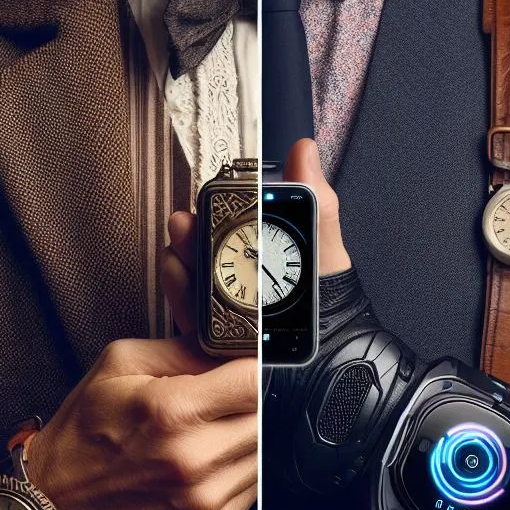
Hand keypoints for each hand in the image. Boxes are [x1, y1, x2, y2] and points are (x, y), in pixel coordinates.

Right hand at [27, 335, 256, 509]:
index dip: (253, 366)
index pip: (255, 379)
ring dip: (247, 436)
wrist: (52, 507)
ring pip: (265, 453)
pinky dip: (238, 470)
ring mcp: (204, 501)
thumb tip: (228, 343)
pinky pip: (253, 488)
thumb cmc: (81, 434)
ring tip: (208, 431)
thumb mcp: (120, 366)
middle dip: (251, 401)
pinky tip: (206, 460)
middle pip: (267, 415)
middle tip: (222, 398)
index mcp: (171, 412)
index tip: (242, 365)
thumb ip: (182, 348)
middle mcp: (193, 460)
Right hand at [161, 139, 350, 334]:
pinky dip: (179, 294)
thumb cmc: (331, 306)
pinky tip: (178, 277)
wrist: (332, 357)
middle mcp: (238, 277)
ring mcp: (223, 306)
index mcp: (263, 253)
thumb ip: (318, 204)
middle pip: (202, 249)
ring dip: (179, 260)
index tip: (211, 199)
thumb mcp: (325, 252)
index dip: (216, 210)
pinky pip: (187, 313)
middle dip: (189, 234)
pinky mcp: (212, 335)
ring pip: (189, 277)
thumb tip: (306, 152)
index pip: (230, 226)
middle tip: (186, 223)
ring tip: (179, 250)